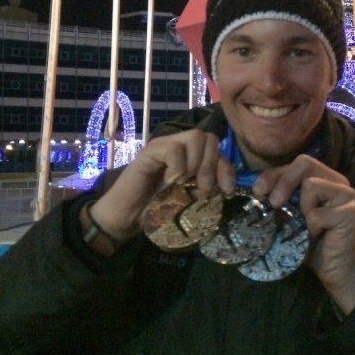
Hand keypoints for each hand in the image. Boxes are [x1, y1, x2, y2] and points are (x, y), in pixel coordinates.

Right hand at [89, 131, 235, 241]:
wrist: (127, 217)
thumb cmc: (158, 209)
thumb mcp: (190, 199)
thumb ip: (206, 188)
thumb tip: (226, 188)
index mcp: (193, 156)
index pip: (218, 149)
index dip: (226, 169)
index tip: (227, 192)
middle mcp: (181, 146)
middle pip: (210, 138)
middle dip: (212, 165)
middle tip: (204, 189)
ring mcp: (165, 145)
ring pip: (195, 137)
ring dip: (196, 164)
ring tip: (187, 184)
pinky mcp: (150, 151)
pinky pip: (173, 148)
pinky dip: (178, 166)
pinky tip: (171, 181)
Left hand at [253, 156, 354, 314]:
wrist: (334, 271)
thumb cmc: (310, 242)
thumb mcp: (290, 215)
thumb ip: (281, 198)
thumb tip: (257, 190)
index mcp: (324, 177)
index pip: (298, 163)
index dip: (274, 174)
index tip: (258, 191)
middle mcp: (338, 181)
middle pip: (305, 164)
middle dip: (283, 182)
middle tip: (273, 203)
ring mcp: (346, 195)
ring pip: (311, 185)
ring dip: (300, 209)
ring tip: (304, 227)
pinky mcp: (349, 213)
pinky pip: (317, 214)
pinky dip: (309, 229)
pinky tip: (315, 238)